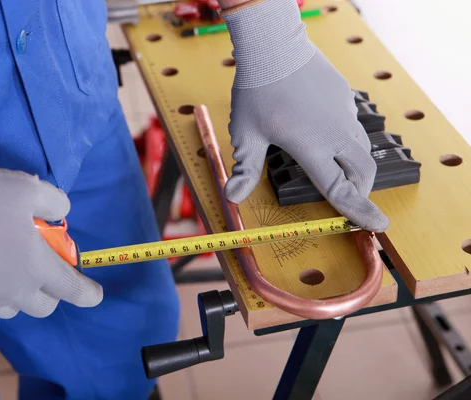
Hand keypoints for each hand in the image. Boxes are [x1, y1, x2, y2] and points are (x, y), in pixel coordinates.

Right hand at [0, 163, 102, 317]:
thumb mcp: (27, 189)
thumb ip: (54, 202)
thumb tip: (62, 213)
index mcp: (37, 268)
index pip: (72, 290)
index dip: (88, 294)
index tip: (95, 295)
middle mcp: (14, 290)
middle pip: (43, 307)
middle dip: (53, 294)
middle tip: (48, 273)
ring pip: (13, 307)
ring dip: (22, 294)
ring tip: (15, 271)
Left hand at [221, 0, 388, 231]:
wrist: (274, 46)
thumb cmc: (257, 91)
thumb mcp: (246, 133)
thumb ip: (244, 168)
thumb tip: (231, 197)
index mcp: (311, 148)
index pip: (340, 189)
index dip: (359, 211)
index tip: (379, 224)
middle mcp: (335, 133)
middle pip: (363, 172)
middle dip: (361, 191)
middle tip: (349, 200)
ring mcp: (344, 113)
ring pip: (362, 149)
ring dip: (356, 167)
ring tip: (338, 172)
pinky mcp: (346, 98)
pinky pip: (353, 126)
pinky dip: (347, 141)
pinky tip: (326, 135)